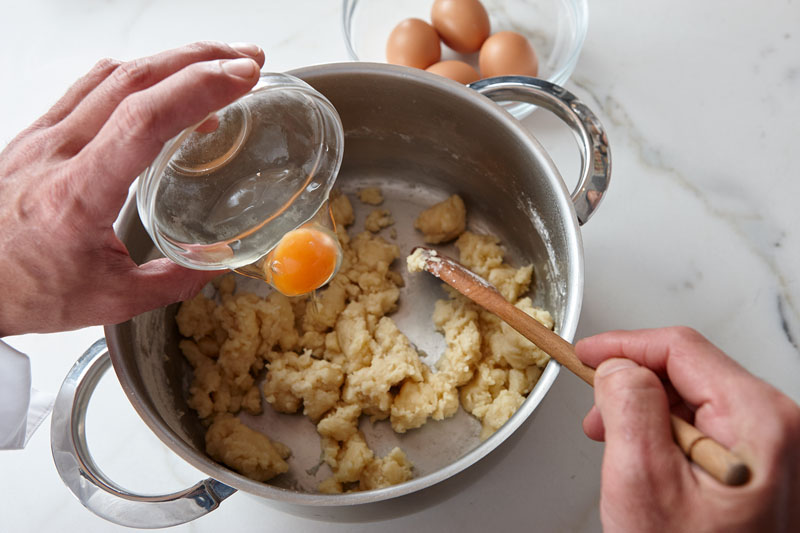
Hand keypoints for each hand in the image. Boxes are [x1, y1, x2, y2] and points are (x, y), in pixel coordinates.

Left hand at [0, 42, 264, 335]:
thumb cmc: (21, 288)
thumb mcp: (109, 300)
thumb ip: (171, 282)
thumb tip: (216, 264)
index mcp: (79, 194)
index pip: (144, 120)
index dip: (199, 88)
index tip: (242, 75)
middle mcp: (58, 152)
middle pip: (134, 79)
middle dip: (199, 59)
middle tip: (246, 59)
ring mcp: (44, 135)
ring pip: (112, 73)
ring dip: (172, 59)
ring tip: (215, 63)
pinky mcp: (39, 132)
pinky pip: (91, 84)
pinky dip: (138, 73)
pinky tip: (163, 81)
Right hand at [575, 327, 799, 531]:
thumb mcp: (642, 482)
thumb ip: (629, 408)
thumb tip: (618, 365)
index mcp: (760, 421)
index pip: (680, 348)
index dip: (623, 346)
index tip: (585, 355)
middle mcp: (777, 426)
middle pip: (689, 371)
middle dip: (633, 385)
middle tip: (595, 414)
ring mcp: (773, 447)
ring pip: (694, 398)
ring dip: (645, 412)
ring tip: (616, 447)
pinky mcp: (760, 464)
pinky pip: (705, 427)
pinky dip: (666, 434)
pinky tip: (645, 462)